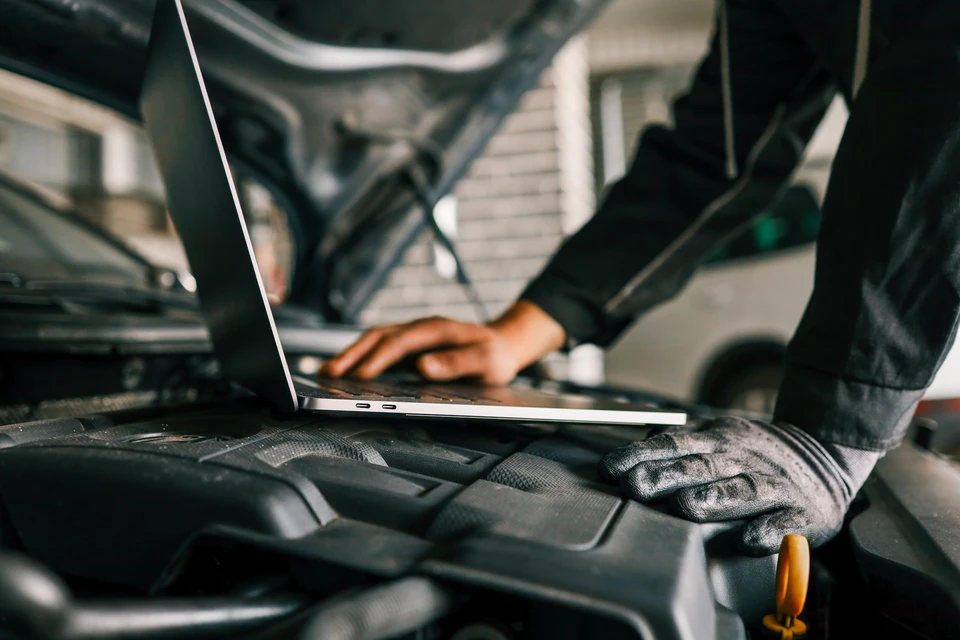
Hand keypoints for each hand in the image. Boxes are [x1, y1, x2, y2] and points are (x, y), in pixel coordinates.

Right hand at [319, 300, 565, 383]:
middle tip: (329, 374)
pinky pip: (380, 349)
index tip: (360, 376)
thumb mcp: (485, 362)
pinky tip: (347, 372)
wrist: (505, 344)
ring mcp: (414, 335)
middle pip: (379, 336)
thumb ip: (456, 363)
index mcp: (437, 329)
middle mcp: (421, 328)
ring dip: (351, 355)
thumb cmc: (496, 355)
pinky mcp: (411, 346)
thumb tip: (423, 366)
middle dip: (352, 354)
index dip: (378, 359)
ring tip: (327, 374)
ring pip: (375, 340)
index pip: (400, 342)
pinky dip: (361, 358)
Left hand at [599, 417, 878, 555]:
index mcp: (719, 440)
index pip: (675, 444)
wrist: (826, 458)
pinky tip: (750, 540)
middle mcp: (744, 459)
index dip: (642, 455)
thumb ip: (677, 446)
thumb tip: (631, 452)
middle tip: (636, 485)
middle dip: (667, 475)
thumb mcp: (718, 439)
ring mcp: (776, 485)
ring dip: (715, 498)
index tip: (611, 468)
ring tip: (687, 506)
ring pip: (744, 489)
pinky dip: (770, 531)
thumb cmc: (756, 456)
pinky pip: (788, 524)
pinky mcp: (804, 514)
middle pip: (702, 466)